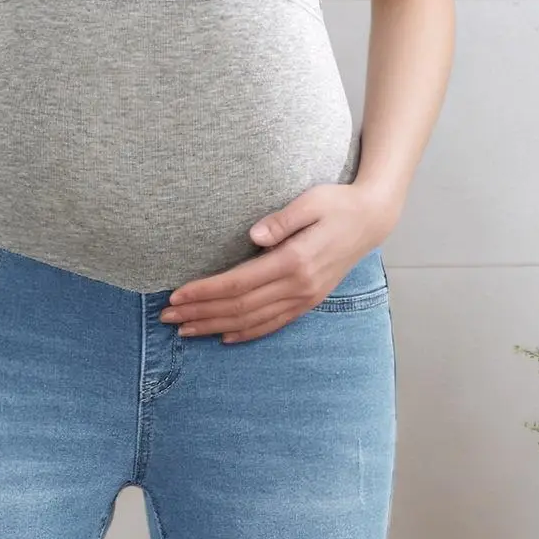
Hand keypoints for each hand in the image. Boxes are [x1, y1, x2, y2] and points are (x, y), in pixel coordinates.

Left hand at [160, 182, 395, 342]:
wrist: (371, 220)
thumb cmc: (338, 204)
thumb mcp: (311, 201)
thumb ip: (282, 219)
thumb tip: (253, 235)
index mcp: (294, 261)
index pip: (238, 283)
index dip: (205, 292)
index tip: (176, 296)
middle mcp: (298, 287)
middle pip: (239, 307)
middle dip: (200, 313)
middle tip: (168, 318)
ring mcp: (304, 298)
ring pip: (251, 321)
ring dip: (215, 327)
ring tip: (186, 330)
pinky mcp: (307, 302)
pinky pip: (273, 325)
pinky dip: (246, 334)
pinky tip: (225, 337)